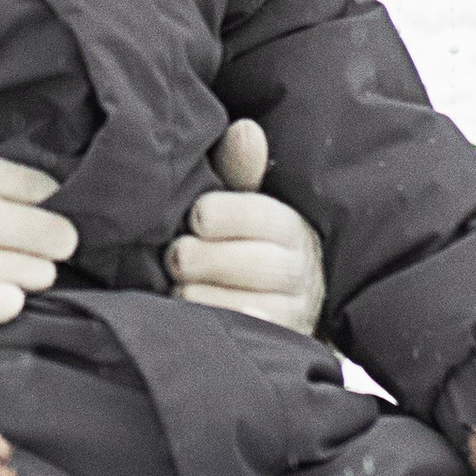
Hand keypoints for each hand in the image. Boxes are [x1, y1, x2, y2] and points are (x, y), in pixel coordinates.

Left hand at [167, 118, 325, 334]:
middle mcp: (298, 270)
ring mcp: (292, 312)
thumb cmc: (248, 240)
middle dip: (196, 259)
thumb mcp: (244, 201)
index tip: (195, 218)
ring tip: (183, 287)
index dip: (215, 215)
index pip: (255, 215)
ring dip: (195, 296)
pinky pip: (240, 336)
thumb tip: (245, 129)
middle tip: (176, 256)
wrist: (283, 301)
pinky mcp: (278, 345)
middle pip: (245, 263)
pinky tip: (197, 318)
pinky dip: (215, 325)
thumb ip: (238, 168)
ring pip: (232, 304)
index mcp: (289, 226)